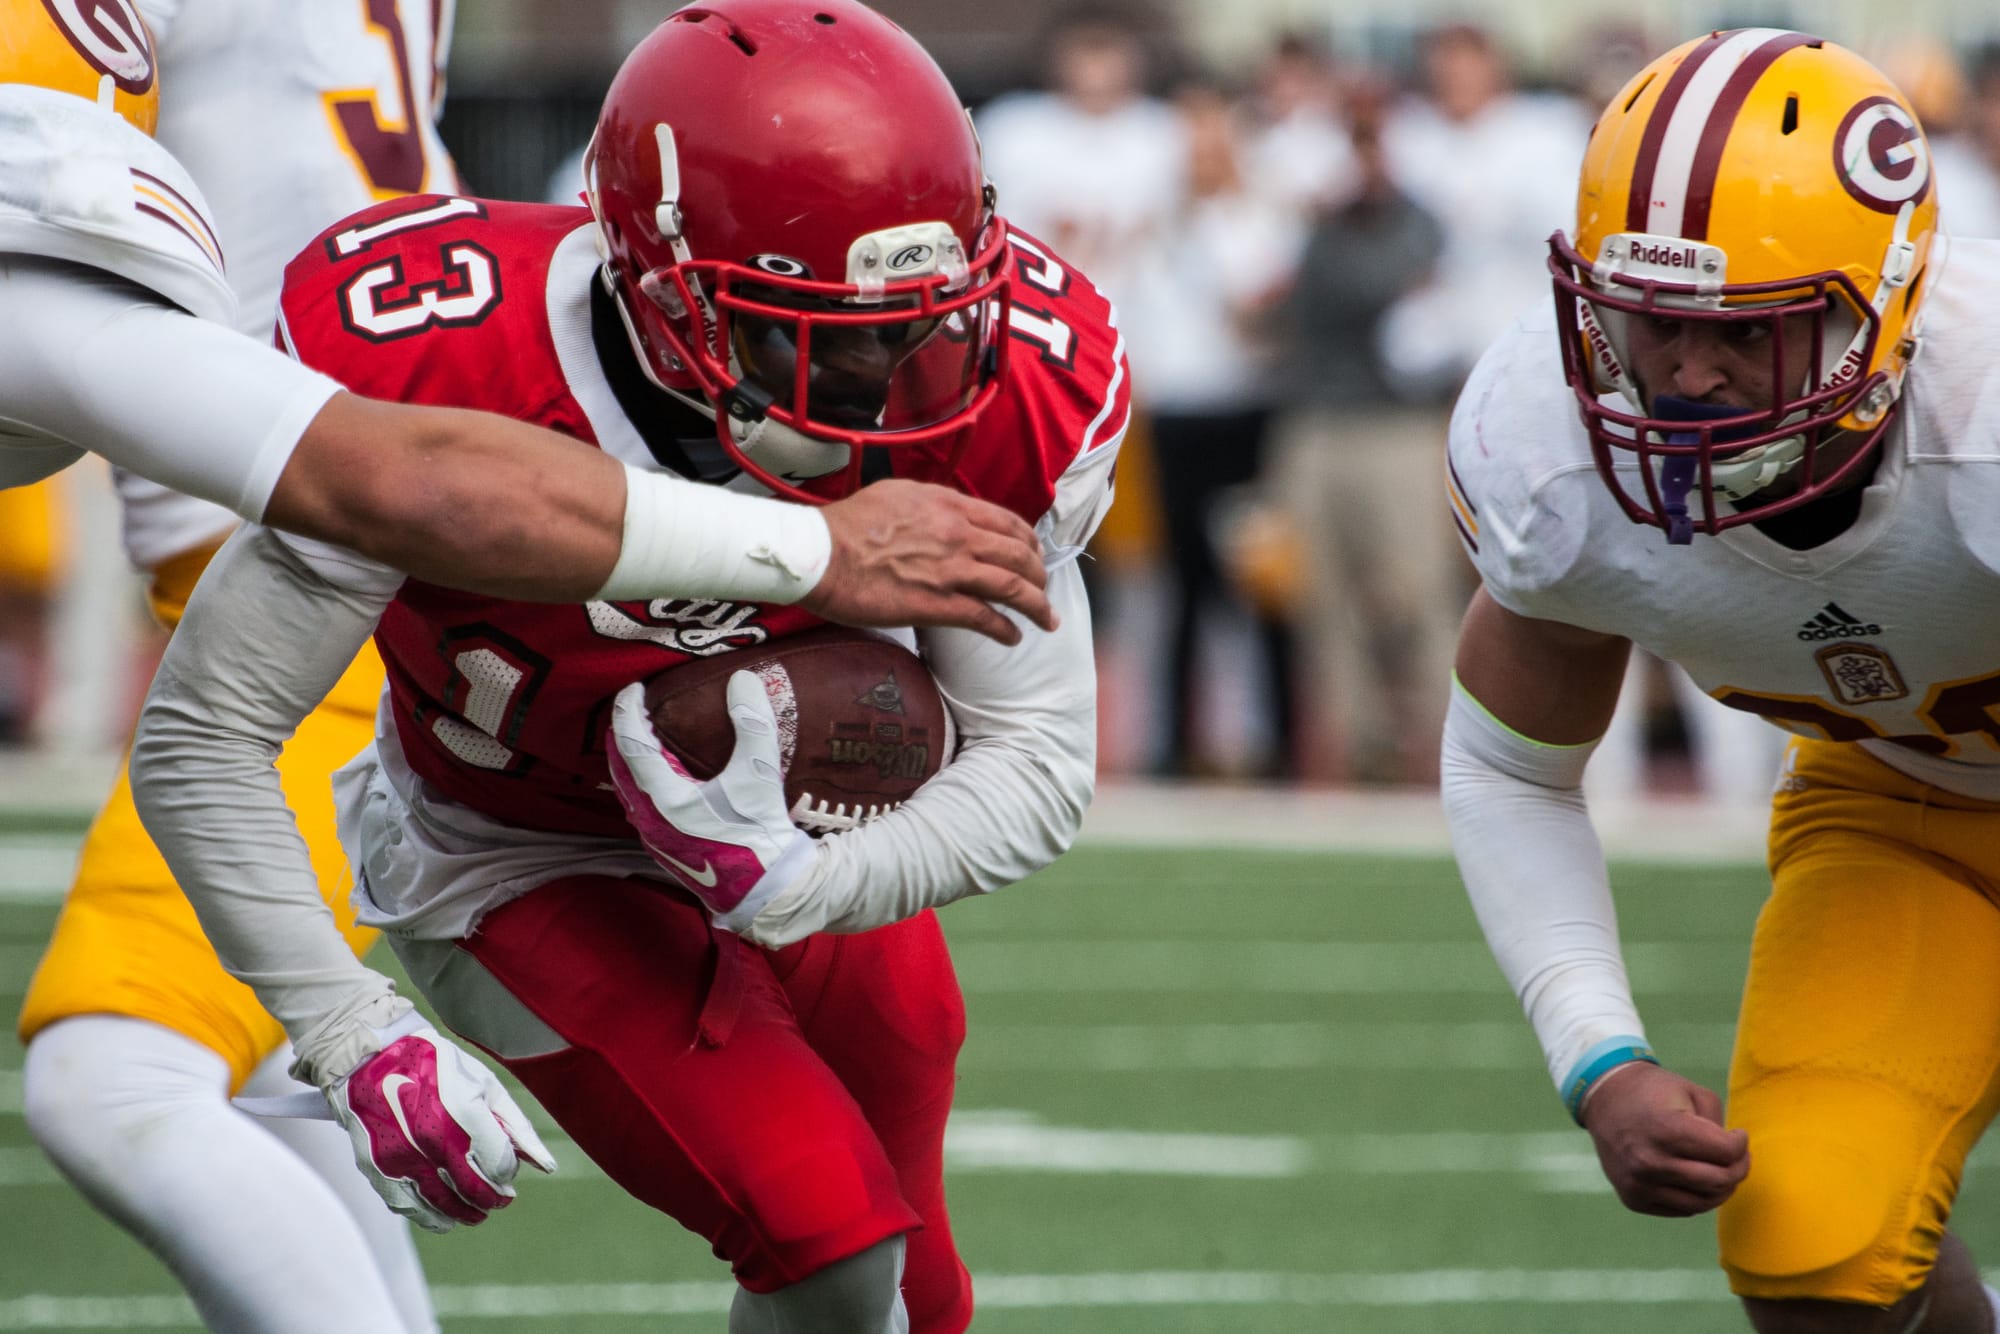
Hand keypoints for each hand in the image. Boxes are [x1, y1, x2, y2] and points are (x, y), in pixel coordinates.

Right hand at [321, 1008, 556, 1232]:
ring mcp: (403, 1156)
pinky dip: (432, 1217)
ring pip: (443, 1204)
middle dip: (493, 1198)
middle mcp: (433, 1139)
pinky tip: (445, 1217)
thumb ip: (516, 1127)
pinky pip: (410, 1206)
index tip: (507, 1170)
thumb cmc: (435, 1067)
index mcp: (464, 1113)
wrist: (372, 1058)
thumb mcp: (486, 1086)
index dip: (508, 1172)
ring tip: (477, 1212)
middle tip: (500, 1200)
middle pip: (474, 1189)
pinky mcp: (379, 1168)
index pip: (499, 1165)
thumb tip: (544, 1164)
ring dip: (466, 1213)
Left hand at [606, 675, 817, 932]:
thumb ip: (752, 723)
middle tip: (633, 707)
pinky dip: (642, 781)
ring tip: (643, 736)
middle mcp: (650, 820)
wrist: (770, 893)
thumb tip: (743, 678)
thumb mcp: (759, 775)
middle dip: (622, 734)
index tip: (635, 688)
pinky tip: (662, 777)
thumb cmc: (761, 837)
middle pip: (620, 767)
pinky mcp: (667, 849)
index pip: (631, 745)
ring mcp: (655, 838)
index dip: (629, 712)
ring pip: (627, 789)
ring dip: (630, 760)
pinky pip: (640, 805)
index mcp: (664, 800)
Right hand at [807, 480, 1055, 645]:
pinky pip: (984, 618)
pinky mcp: (935, 605)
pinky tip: (1012, 637)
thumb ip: (930, 503)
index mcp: (948, 505)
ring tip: (1046, 620)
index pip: (1007, 521)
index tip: (1034, 554)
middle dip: (1040, 575)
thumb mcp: (897, 494)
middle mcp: (957, 534)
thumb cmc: (848, 525)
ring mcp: (949, 570)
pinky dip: (1005, 629)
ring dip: (1037, 606)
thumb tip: (945, 513)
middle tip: (1044, 589)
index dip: (1028, 541)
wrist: (819, 553)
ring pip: (1012, 587)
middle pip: (1018, 555)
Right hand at [1580, 1061, 1749, 1216]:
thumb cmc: (1654, 1092)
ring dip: (1721, 1188)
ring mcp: (1639, 1184)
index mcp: (1667, 1130)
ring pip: (1704, 1203)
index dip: (1741, 1143)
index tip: (1737, 1135)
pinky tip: (1694, 1178)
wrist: (1603, 1100)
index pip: (1727, 1152)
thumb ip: (1719, 1124)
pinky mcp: (1633, 1199)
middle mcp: (1651, 1162)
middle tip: (1738, 1157)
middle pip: (1720, 1180)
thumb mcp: (1692, 1092)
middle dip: (1738, 1168)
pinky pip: (1683, 1209)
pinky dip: (1696, 1197)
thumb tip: (1733, 1160)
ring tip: (1720, 1170)